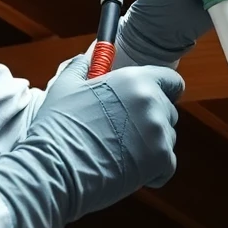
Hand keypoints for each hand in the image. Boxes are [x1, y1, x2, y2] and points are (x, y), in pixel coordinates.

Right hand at [0, 54, 182, 227]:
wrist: (56, 168)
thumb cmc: (59, 126)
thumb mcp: (67, 85)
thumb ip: (84, 65)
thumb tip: (89, 55)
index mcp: (136, 80)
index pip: (171, 80)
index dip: (163, 91)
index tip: (151, 101)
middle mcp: (153, 103)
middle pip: (168, 111)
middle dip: (152, 121)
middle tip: (124, 133)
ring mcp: (159, 133)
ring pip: (167, 138)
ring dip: (151, 146)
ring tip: (121, 154)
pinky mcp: (161, 161)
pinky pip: (166, 166)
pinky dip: (152, 171)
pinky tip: (127, 170)